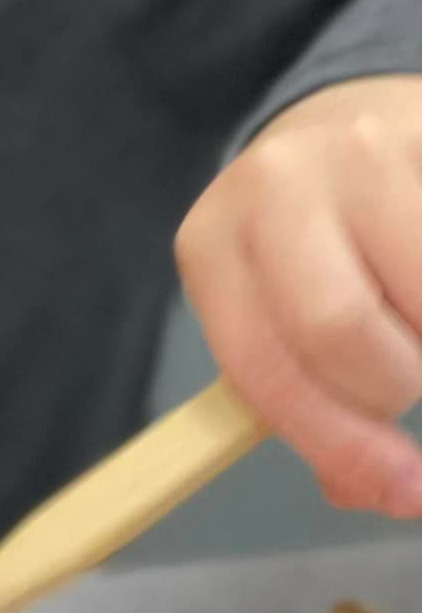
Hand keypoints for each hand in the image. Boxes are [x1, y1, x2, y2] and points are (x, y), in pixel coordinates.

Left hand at [175, 75, 421, 517]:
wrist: (356, 120)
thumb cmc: (313, 245)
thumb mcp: (277, 310)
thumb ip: (305, 399)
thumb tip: (370, 489)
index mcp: (212, 244)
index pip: (264, 368)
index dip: (338, 444)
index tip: (404, 492)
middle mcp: (273, 186)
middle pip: (339, 332)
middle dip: (393, 386)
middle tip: (410, 377)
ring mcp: (360, 152)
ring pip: (420, 301)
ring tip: (420, 332)